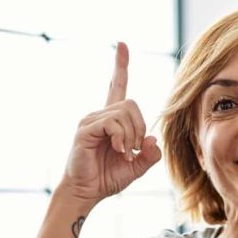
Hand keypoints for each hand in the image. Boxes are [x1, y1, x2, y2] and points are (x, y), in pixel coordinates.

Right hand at [59, 41, 162, 203]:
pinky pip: (112, 124)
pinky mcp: (85, 130)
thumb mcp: (136, 167)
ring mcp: (90, 121)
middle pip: (131, 104)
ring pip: (124, 113)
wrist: (86, 193)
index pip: (116, 86)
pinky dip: (122, 138)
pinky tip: (119, 151)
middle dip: (140, 127)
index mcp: (111, 120)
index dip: (120, 66)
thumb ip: (148, 154)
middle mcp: (99, 115)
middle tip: (133, 149)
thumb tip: (152, 139)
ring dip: (131, 136)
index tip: (122, 44)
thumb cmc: (107, 178)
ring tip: (124, 153)